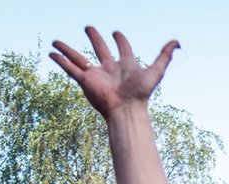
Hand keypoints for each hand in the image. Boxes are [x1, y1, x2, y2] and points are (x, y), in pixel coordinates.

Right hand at [49, 28, 179, 118]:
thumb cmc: (141, 93)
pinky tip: (51, 54)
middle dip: (94, 38)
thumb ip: (165, 56)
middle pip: (100, 49)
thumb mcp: (156, 71)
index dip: (121, 40)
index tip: (116, 33)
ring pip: (78, 58)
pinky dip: (60, 61)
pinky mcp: (86, 81)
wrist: (126, 110)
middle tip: (89, 28)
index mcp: (125, 65)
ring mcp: (96, 75)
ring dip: (67, 49)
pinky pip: (70, 69)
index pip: (122, 49)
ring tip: (55, 41)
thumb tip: (177, 42)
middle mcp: (109, 68)